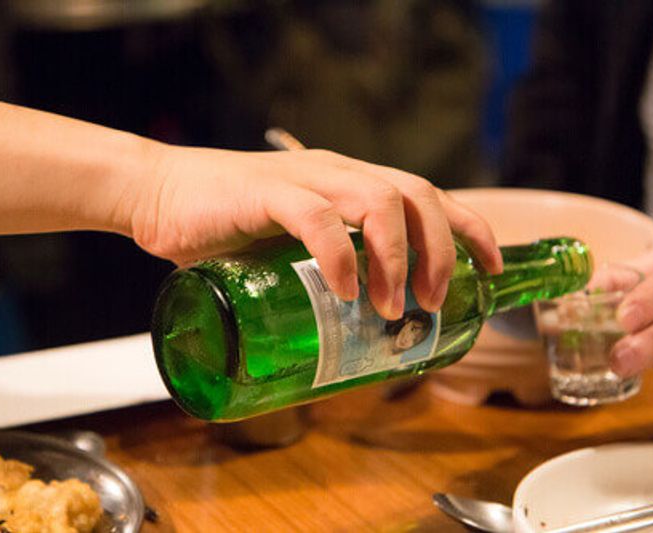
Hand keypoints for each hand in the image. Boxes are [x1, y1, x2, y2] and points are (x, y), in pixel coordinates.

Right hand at [123, 144, 502, 319]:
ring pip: (378, 200)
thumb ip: (326, 269)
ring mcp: (303, 179)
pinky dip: (338, 255)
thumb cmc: (228, 227)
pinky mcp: (264, 192)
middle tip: (435, 303)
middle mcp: (338, 172)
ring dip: (397, 258)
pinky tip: (344, 291)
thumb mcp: (291, 247)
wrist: (158, 195)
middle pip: (417, 196)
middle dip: (442, 251)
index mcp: (351, 182)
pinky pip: (315, 217)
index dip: (470, 228)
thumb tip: (359, 328)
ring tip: (393, 306)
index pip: (429, 195)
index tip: (493, 268)